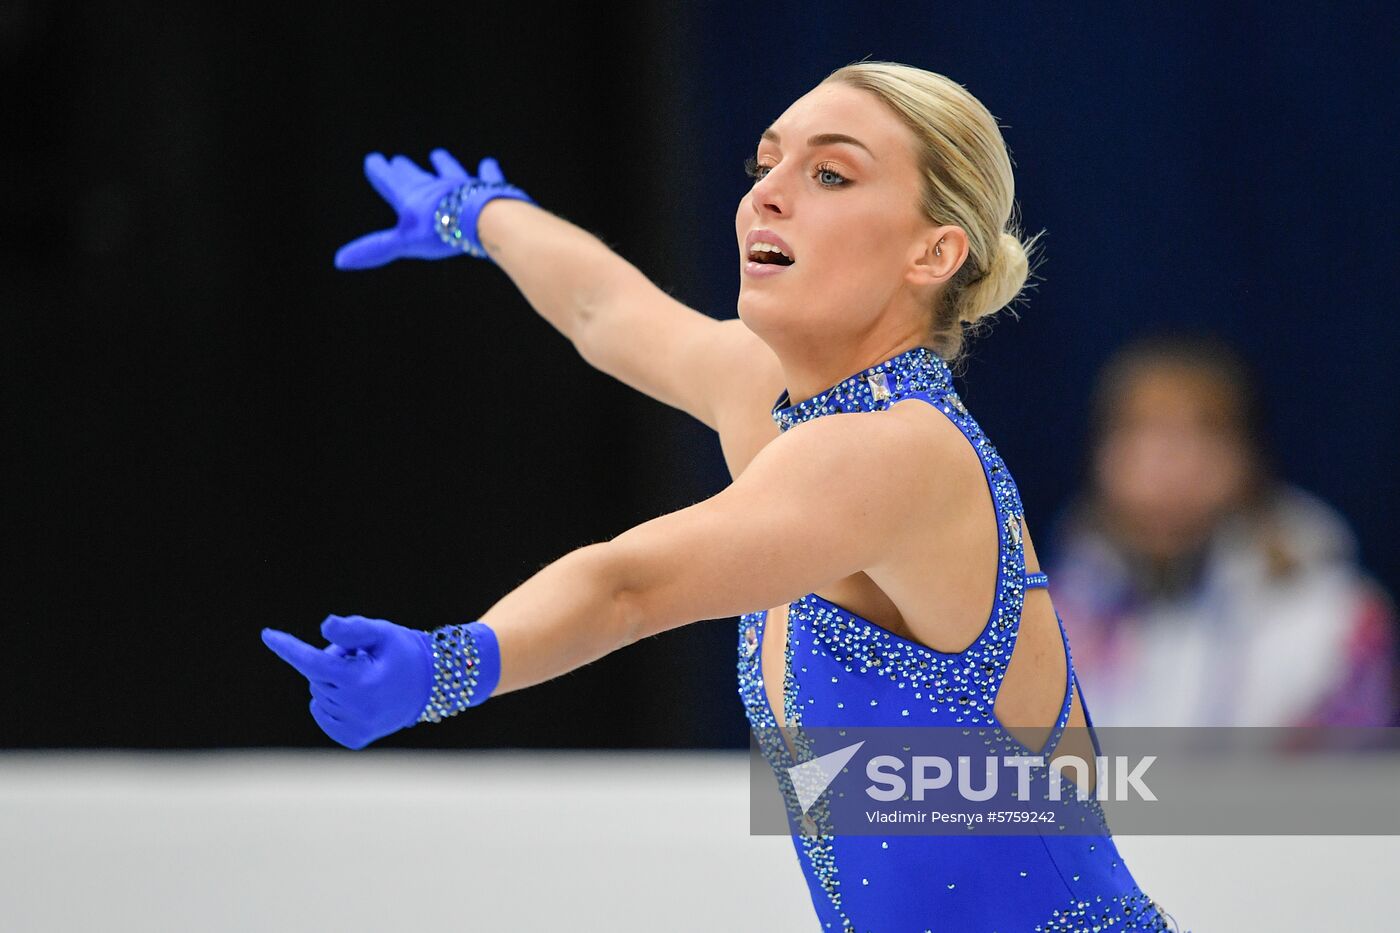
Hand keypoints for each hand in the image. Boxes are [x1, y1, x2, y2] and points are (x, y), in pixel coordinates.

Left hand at [261, 614, 432, 748]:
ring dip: (333, 682)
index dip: (288, 647)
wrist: (431, 685)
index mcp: (362, 681)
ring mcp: (356, 727)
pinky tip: (355, 697)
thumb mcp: (381, 632)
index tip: (267, 634)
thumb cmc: (403, 652)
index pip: (314, 663)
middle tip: (359, 657)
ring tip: (364, 677)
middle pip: (316, 677)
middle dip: (329, 662)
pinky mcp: (354, 739)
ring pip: (318, 696)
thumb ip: (352, 629)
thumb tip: (323, 628)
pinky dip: (330, 703)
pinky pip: (323, 715)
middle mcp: (357, 708)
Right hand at [334, 149, 532, 268]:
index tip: (374, 160)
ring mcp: (463, 185)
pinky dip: (488, 170)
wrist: (484, 219)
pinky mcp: (488, 189)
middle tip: (398, 161)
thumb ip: (375, 249)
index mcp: (411, 197)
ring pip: (450, 172)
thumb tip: (339, 260)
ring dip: (443, 164)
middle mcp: (435, 186)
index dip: (380, 172)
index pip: (390, 181)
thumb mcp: (403, 243)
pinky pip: (488, 177)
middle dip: (405, 169)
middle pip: (416, 176)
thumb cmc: (441, 230)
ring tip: (438, 154)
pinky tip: (488, 163)